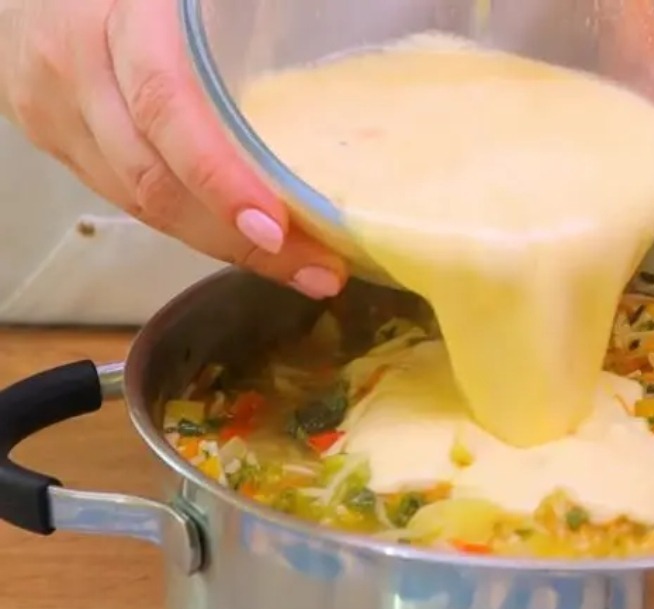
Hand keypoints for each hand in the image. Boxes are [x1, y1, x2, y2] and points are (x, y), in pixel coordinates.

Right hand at [0, 0, 346, 297]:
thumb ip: (243, 14)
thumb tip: (329, 33)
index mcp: (120, 12)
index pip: (166, 108)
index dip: (220, 178)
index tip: (277, 228)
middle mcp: (77, 65)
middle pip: (157, 181)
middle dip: (241, 240)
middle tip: (316, 269)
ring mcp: (57, 109)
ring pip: (143, 204)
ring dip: (223, 244)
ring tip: (296, 266)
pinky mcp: (57, 141)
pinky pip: (129, 200)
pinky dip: (191, 226)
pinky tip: (240, 240)